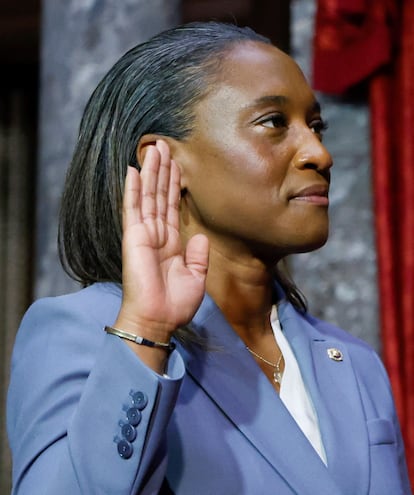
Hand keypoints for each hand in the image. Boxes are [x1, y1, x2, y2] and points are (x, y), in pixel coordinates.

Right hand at [115, 140, 208, 342]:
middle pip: (160, 195)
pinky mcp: (134, 237)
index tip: (176, 164)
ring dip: (151, 172)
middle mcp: (157, 234)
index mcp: (171, 242)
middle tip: (164, 145)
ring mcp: (144, 234)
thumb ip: (198, 255)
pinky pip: (133, 209)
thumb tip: (202, 237)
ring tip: (153, 148)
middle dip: (163, 170)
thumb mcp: (195, 277)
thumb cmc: (175, 304)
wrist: (158, 320)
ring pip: (148, 196)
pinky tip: (133, 171)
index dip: (174, 185)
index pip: (173, 206)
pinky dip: (132, 189)